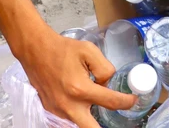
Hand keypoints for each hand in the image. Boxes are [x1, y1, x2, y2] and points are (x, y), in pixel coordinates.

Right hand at [17, 28, 135, 126]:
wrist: (36, 51)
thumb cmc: (62, 49)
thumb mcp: (89, 50)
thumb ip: (104, 69)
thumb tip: (108, 84)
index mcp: (81, 89)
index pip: (111, 102)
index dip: (126, 102)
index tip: (132, 100)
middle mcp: (69, 105)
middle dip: (105, 126)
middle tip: (115, 119)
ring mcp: (58, 111)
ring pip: (80, 124)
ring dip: (90, 117)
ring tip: (95, 103)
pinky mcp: (51, 111)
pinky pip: (68, 118)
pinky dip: (77, 112)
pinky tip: (81, 102)